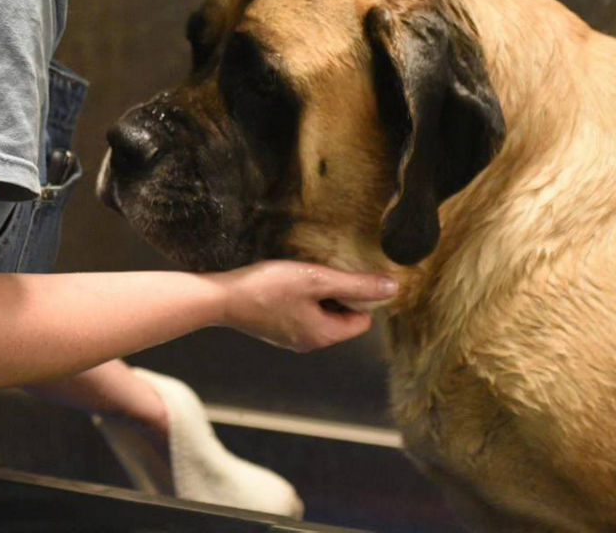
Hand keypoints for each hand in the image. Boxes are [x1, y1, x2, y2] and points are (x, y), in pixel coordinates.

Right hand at [213, 261, 397, 351]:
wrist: (222, 299)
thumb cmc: (269, 288)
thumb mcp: (316, 280)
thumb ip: (355, 285)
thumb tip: (393, 288)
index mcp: (325, 336)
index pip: (362, 320)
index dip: (358, 296)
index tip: (342, 276)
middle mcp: (311, 343)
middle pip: (343, 319)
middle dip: (338, 295)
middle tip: (321, 272)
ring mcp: (293, 339)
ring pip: (322, 315)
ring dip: (319, 295)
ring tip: (304, 276)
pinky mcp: (278, 331)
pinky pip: (303, 316)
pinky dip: (302, 299)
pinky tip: (287, 284)